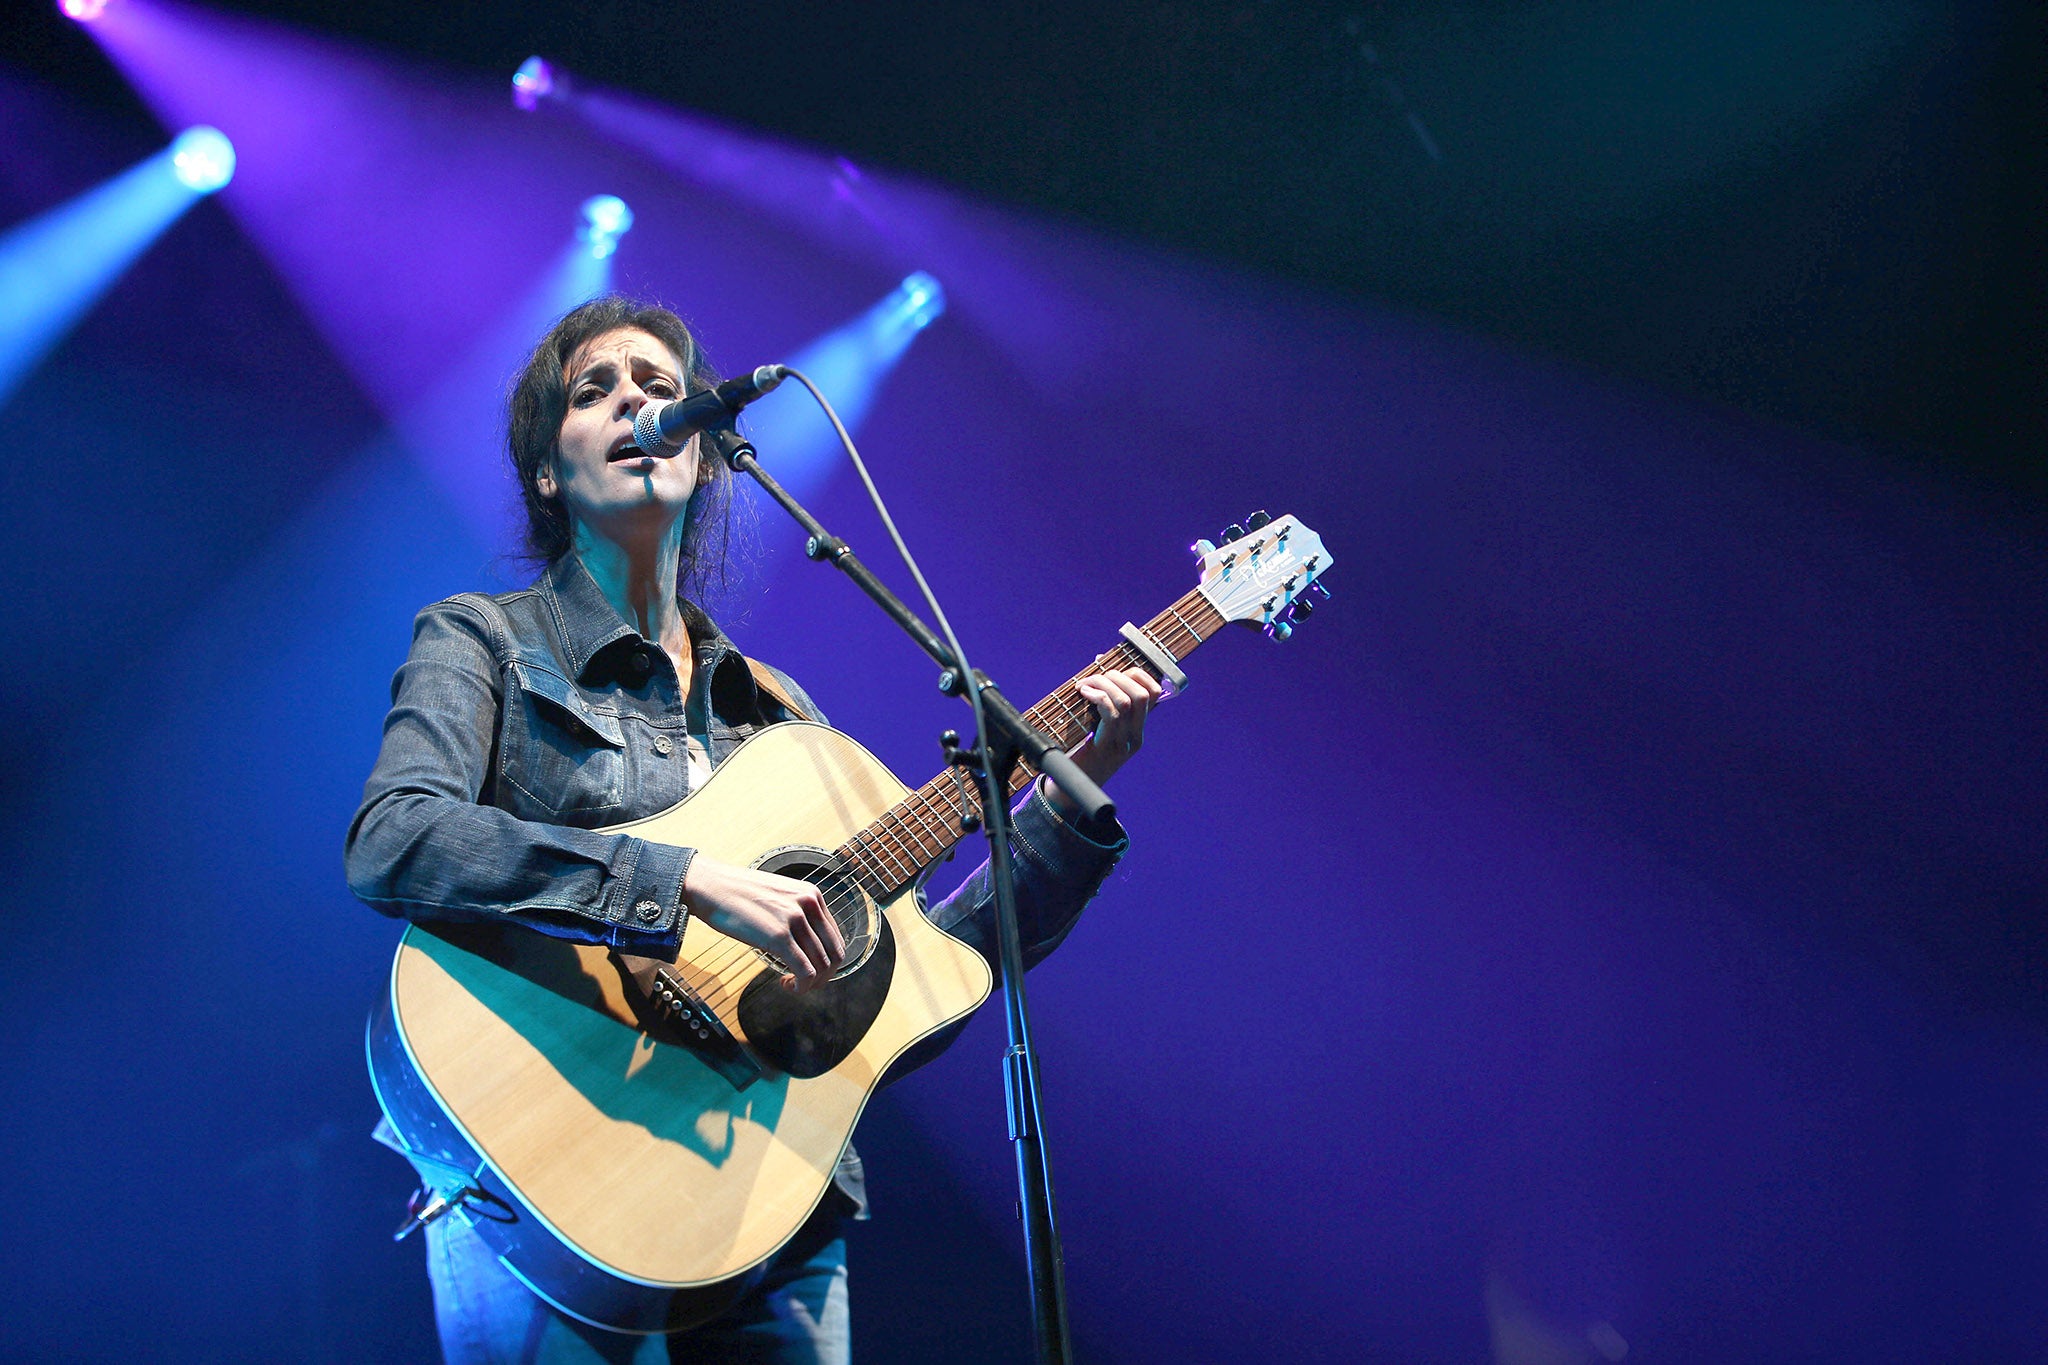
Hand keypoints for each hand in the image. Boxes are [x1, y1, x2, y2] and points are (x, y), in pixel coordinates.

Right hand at [682, 857, 847, 991]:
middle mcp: (809, 904)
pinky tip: (787, 985)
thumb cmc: (738, 893)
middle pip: (834, 954)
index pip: (836, 937)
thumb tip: (807, 942)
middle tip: (807, 983)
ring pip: (821, 965)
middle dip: (824, 976)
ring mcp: (795, 919)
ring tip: (792, 984)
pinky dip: (801, 986)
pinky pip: (805, 971)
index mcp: (812, 894)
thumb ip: (798, 913)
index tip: (812, 970)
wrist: (711, 886)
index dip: (828, 961)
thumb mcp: (779, 896)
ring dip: (810, 983)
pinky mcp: (779, 936)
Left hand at [1041, 666, 1162, 812]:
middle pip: (1142, 695)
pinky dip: (1098, 696)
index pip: (1153, 693)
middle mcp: (1134, 737)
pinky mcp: (1105, 748)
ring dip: (1103, 684)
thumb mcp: (1096, 724)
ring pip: (1126, 701)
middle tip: (1093, 679)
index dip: (1136, 674)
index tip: (1112, 670)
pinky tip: (1084, 694)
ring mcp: (1122, 744)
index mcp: (1137, 730)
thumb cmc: (1077, 752)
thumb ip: (1102, 700)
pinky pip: (1111, 714)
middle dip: (1117, 676)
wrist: (1067, 790)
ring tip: (1084, 686)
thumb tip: (1099, 661)